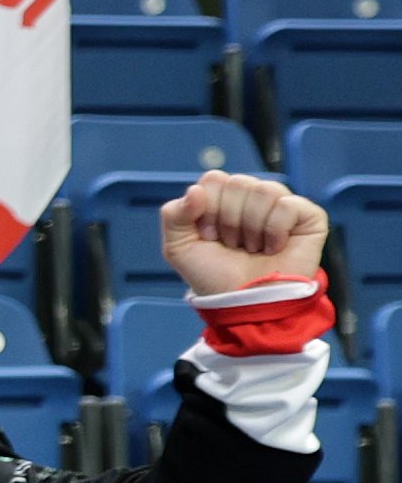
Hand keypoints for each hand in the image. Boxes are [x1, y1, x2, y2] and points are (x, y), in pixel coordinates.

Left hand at [154, 169, 330, 296]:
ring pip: (263, 190)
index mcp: (225, 197)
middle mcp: (254, 197)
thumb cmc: (214, 276)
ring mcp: (282, 204)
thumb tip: (196, 190)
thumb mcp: (178, 247)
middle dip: (229, 220)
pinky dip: (275, 231)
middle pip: (238, 182)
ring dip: (251, 227)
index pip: (214, 179)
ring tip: (253, 248)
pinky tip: (274, 248)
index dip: (208, 209)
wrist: (245, 303)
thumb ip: (173, 214)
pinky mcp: (308, 216)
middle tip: (233, 245)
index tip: (210, 236)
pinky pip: (287, 205)